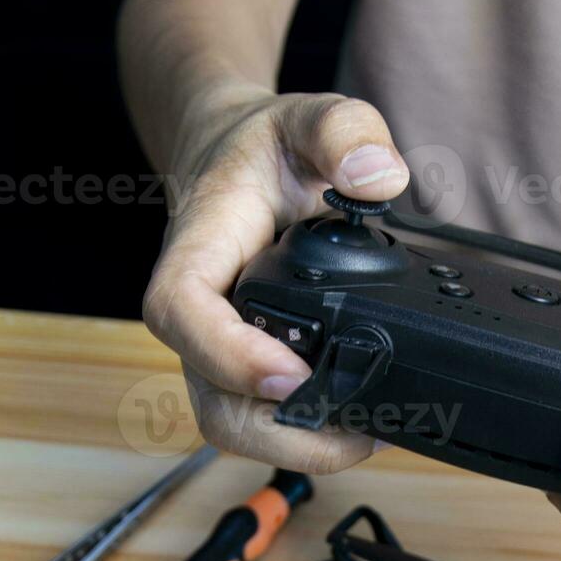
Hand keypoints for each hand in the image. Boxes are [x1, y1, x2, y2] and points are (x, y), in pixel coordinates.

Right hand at [143, 86, 408, 471]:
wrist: (240, 162)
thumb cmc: (266, 148)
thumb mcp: (309, 115)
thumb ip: (344, 131)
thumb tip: (380, 178)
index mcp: (198, 246)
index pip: (181, 310)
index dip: (228, 354)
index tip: (290, 374)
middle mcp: (200, 310)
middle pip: (208, 398)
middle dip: (277, 433)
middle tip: (357, 431)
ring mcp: (217, 346)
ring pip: (232, 424)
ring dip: (295, 445)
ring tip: (370, 435)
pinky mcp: (244, 365)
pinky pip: (259, 419)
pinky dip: (305, 435)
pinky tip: (361, 423)